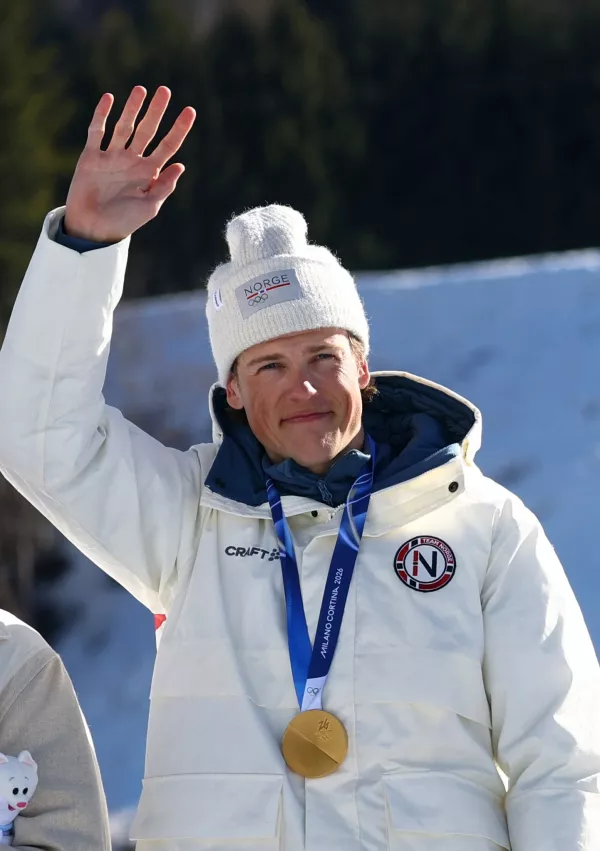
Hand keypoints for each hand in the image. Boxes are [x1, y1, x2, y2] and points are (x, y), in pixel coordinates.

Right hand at [64, 86, 195, 242]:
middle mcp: (132, 161)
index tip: (190, 111)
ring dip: (132, 108)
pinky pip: (97, 131)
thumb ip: (164, 187)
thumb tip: (181, 165)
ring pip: (124, 126)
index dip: (179, 129)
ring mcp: (112, 157)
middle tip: (165, 90)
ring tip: (141, 89)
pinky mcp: (91, 157)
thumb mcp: (149, 207)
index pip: (168, 145)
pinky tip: (109, 98)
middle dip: (156, 111)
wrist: (93, 229)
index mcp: (149, 172)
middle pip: (148, 130)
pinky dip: (102, 115)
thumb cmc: (124, 222)